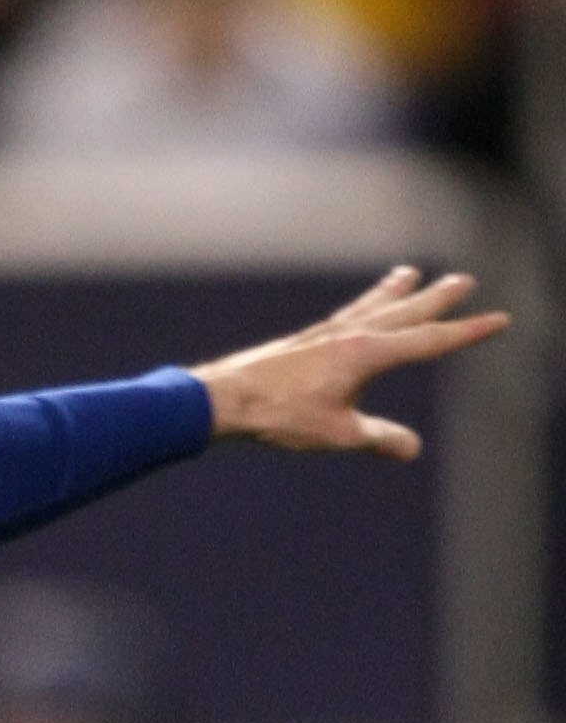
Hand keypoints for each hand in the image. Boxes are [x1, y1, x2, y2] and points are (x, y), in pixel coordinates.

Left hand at [193, 265, 505, 457]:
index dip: (466, 332)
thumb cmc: (279, 416)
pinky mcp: (304, 341)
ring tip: (409, 273)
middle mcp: (350, 335)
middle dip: (437, 299)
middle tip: (464, 280)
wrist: (224, 398)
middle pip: (405, 312)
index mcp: (367, 354)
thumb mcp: (337, 433)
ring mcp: (325, 334)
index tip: (498, 320)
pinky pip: (344, 316)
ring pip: (371, 307)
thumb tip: (411, 448)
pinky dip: (360, 306)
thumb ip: (377, 438)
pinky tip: (357, 309)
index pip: (429, 341)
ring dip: (395, 292)